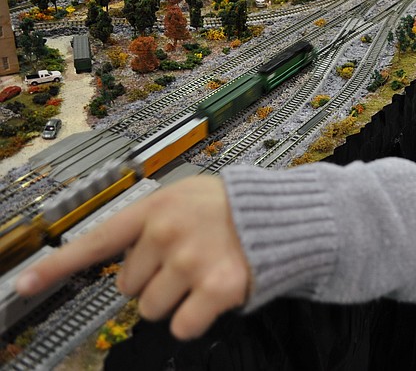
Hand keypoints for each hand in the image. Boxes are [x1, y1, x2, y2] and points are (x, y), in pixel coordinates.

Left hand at [16, 175, 250, 339]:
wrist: (284, 216)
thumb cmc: (234, 208)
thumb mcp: (187, 196)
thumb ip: (151, 221)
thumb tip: (119, 261)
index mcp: (156, 209)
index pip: (97, 240)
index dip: (56, 267)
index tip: (26, 285)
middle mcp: (167, 234)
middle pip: (128, 286)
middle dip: (153, 280)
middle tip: (185, 262)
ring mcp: (191, 261)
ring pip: (150, 309)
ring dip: (173, 301)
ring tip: (201, 274)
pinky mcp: (215, 289)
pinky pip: (181, 325)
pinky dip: (194, 318)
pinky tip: (211, 296)